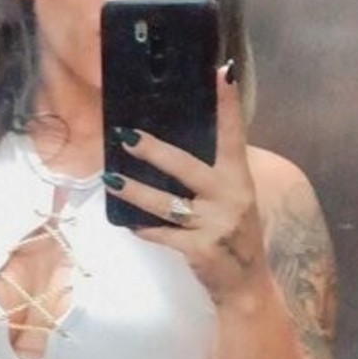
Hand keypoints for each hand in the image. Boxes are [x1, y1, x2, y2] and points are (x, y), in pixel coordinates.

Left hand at [105, 63, 269, 304]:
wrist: (246, 285)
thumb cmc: (234, 235)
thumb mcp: (234, 199)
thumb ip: (213, 174)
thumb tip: (173, 147)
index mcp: (239, 179)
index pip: (233, 135)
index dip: (228, 104)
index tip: (219, 73)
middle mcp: (230, 198)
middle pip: (187, 167)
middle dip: (154, 150)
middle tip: (125, 134)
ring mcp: (215, 225)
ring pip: (166, 203)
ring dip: (135, 191)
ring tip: (110, 180)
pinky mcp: (199, 250)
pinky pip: (162, 234)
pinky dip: (144, 228)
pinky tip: (127, 222)